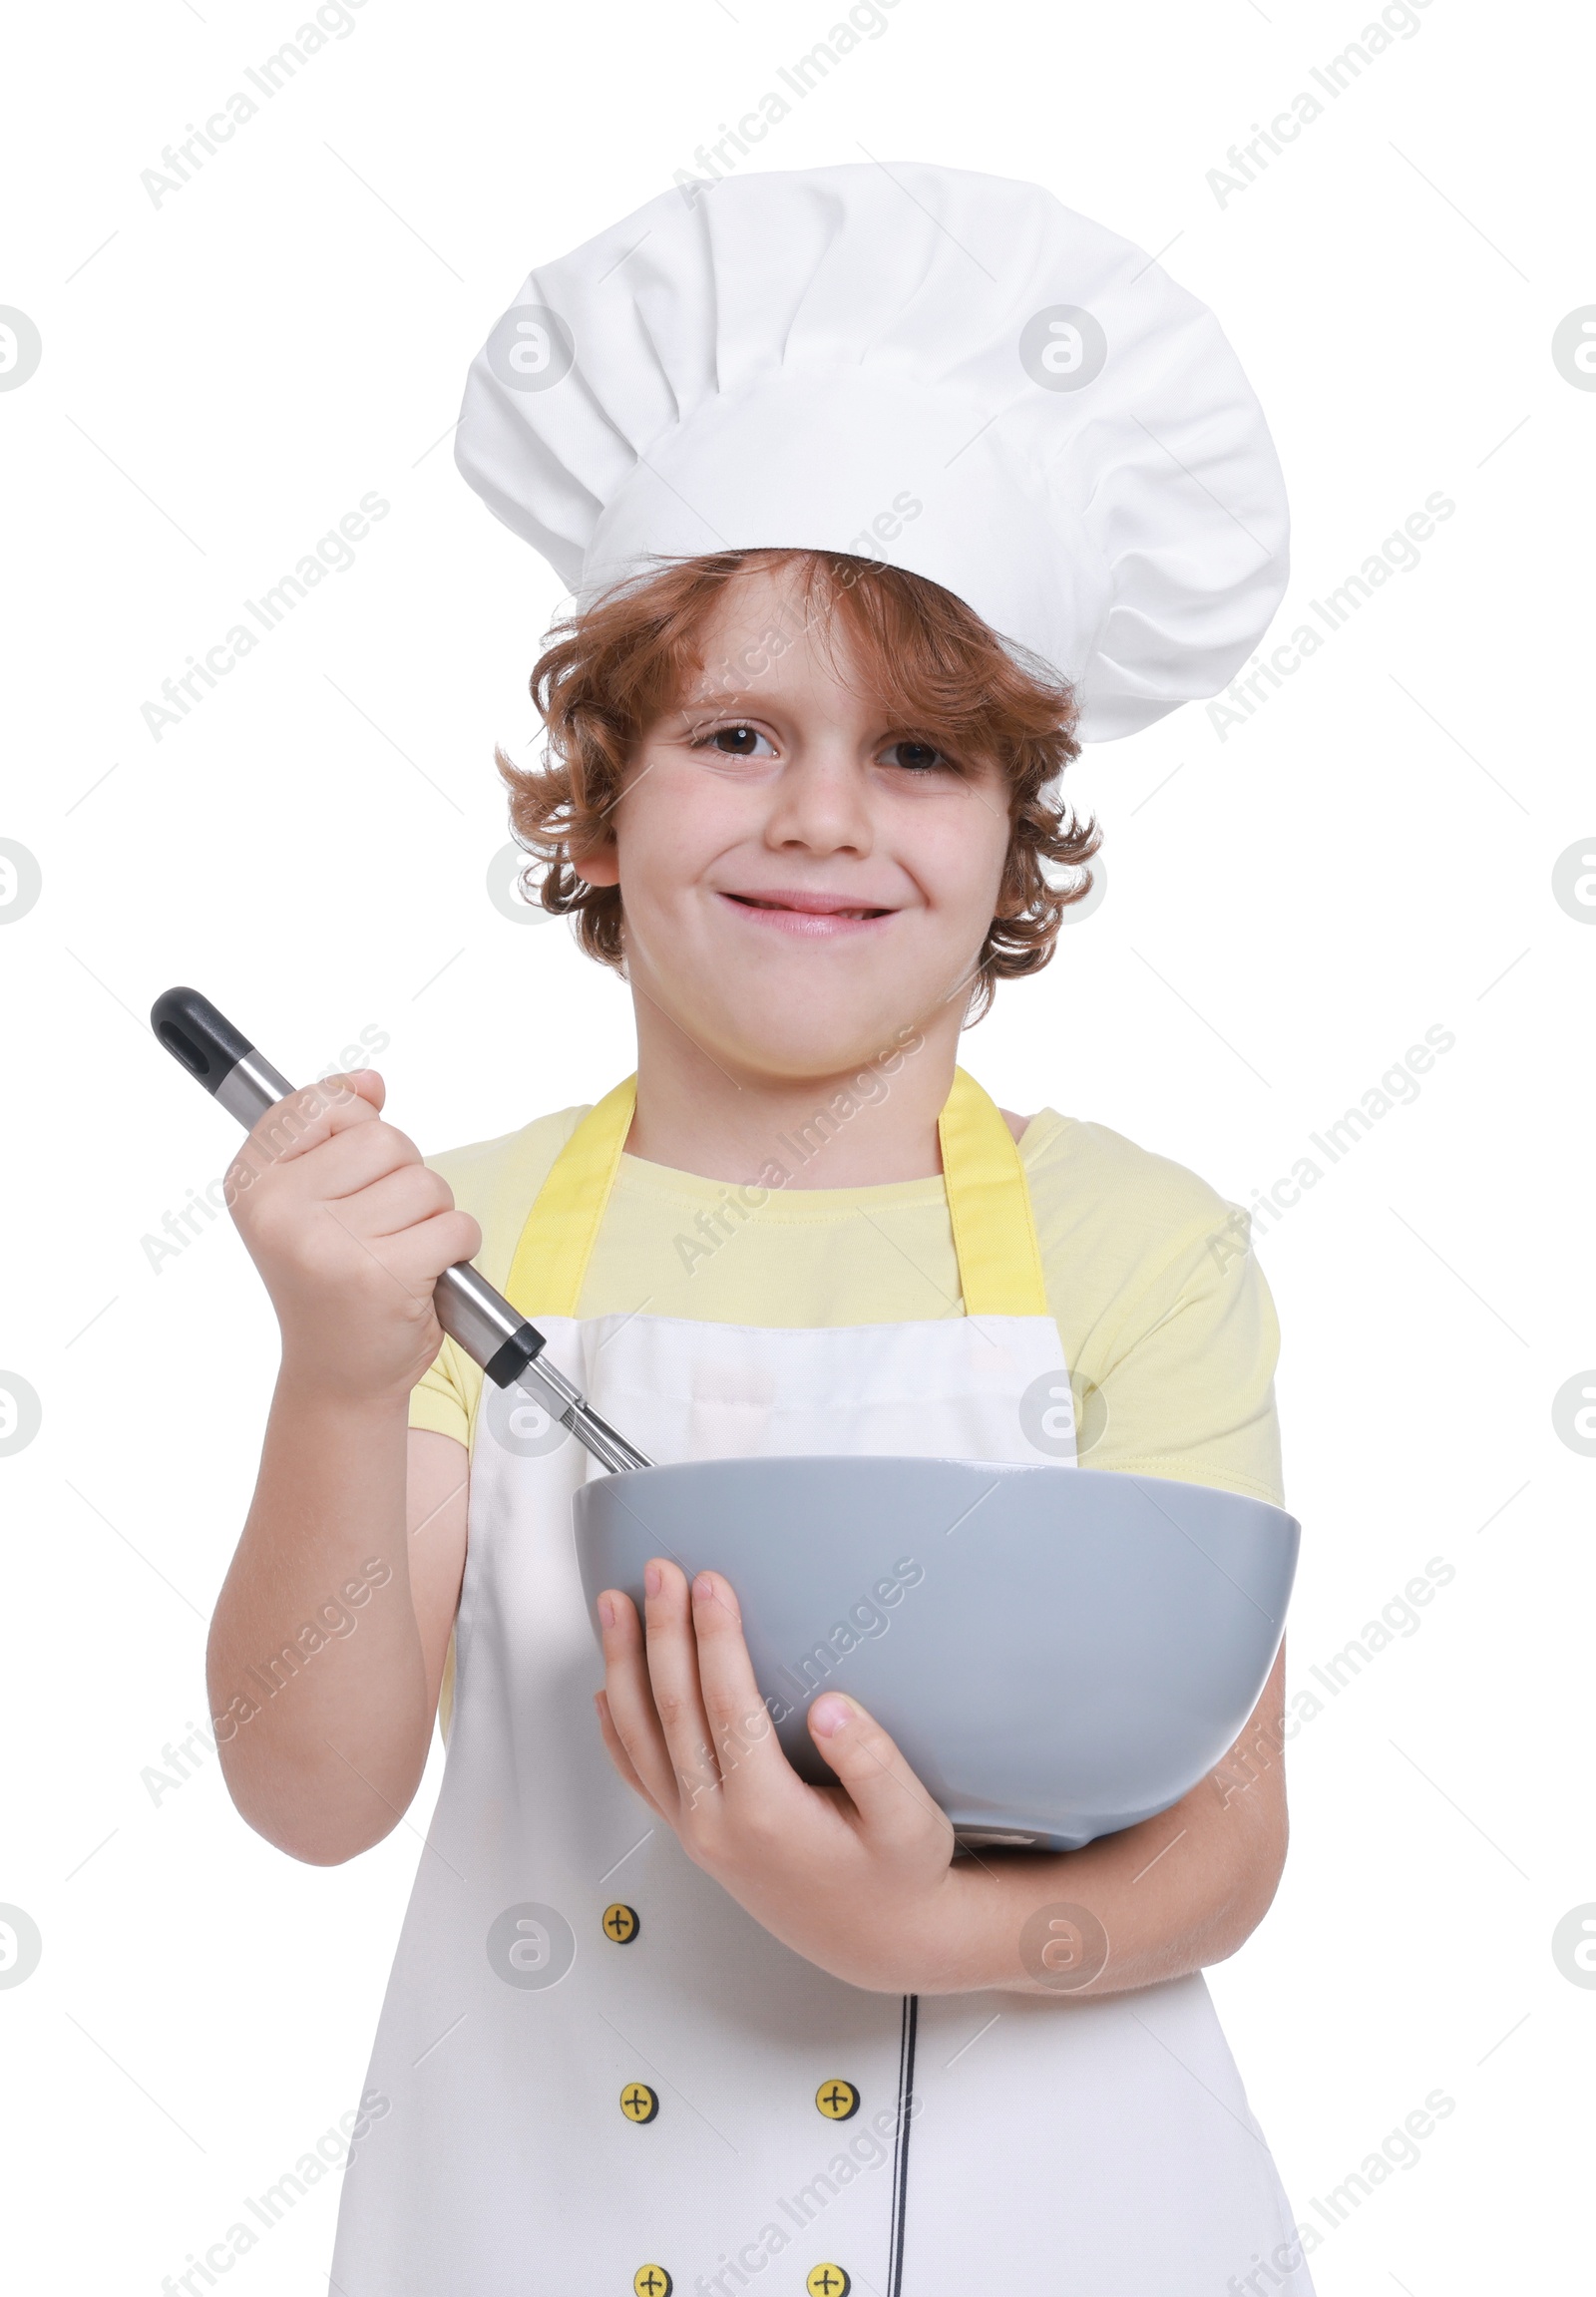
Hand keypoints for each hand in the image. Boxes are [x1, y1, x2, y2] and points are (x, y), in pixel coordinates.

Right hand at [225, 1070, 481, 1406]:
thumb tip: (369, 1081)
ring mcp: (329, 1243)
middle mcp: (280, 1210)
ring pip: (426, 1183)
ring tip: (398, 1254)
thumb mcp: (310, 1203)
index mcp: (252, 1184)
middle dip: (404, 1179)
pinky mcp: (382, 1275)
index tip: (353, 1171)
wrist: (337, 1377)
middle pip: (387, 1139)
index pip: (323, 1104)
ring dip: (432, 1217)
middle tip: (380, 1229)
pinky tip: (424, 1275)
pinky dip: (458, 1247)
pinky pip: (455, 1224)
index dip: (356, 1124)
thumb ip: (333, 1133)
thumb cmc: (332, 1286)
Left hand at [594, 1557, 976, 1991]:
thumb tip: (834, 1709)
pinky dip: (616, 1729)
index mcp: (767, 1813)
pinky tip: (606, 1692)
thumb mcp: (911, 1823)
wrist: (879, 1941)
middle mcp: (717, 1824)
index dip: (714, 1638)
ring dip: (623, 1667)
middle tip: (659, 1569)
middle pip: (673, 1710)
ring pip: (640, 1738)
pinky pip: (640, 1776)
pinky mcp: (694, 1837)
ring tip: (613, 1606)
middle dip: (663, 1632)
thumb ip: (874, 1765)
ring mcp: (697, 1832)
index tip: (710, 1581)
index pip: (726, 1705)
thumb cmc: (899, 1876)